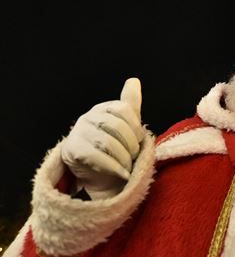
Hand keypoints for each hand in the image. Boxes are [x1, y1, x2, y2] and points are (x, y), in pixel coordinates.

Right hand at [61, 78, 144, 198]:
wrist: (100, 175)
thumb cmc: (116, 148)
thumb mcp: (127, 125)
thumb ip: (130, 104)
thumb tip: (133, 80)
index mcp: (103, 108)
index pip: (124, 109)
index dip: (136, 126)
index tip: (140, 140)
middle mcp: (88, 117)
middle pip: (116, 125)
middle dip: (131, 144)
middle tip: (135, 156)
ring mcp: (78, 132)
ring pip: (107, 142)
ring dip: (123, 157)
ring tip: (128, 166)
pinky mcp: (71, 150)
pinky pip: (96, 156)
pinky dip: (113, 167)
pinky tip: (123, 173)